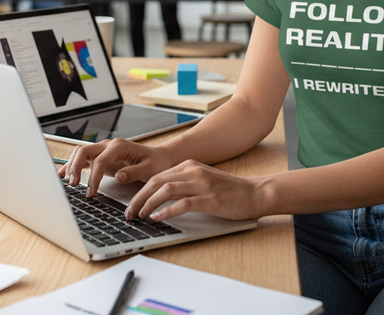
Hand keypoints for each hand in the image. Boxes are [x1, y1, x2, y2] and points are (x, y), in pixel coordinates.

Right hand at [59, 138, 176, 196]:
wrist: (160, 158)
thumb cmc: (156, 163)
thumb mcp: (149, 169)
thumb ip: (133, 172)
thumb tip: (118, 176)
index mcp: (119, 146)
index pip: (100, 160)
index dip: (94, 177)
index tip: (91, 192)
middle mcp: (108, 145)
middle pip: (84, 151)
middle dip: (75, 167)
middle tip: (74, 185)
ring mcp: (103, 150)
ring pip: (80, 153)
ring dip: (72, 166)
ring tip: (69, 183)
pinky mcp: (101, 157)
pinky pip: (82, 159)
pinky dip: (72, 166)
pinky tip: (63, 175)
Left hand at [126, 160, 263, 222]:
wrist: (254, 193)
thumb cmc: (228, 191)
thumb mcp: (202, 180)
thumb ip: (183, 183)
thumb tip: (158, 196)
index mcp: (189, 165)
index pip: (157, 176)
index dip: (140, 190)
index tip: (131, 204)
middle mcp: (193, 171)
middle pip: (156, 181)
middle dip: (139, 198)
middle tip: (129, 212)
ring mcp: (201, 184)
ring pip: (165, 190)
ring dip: (148, 204)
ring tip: (140, 216)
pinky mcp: (209, 199)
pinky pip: (182, 203)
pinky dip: (167, 211)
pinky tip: (158, 218)